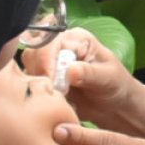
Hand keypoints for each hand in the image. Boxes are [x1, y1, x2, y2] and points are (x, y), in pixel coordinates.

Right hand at [20, 27, 144, 137]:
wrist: (113, 106)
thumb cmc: (115, 85)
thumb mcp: (107, 78)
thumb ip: (89, 73)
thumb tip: (71, 70)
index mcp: (76, 38)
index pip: (50, 41)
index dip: (47, 60)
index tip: (51, 80)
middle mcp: (59, 46)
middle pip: (34, 51)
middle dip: (39, 71)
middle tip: (52, 91)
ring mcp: (50, 63)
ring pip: (28, 66)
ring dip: (36, 81)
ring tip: (54, 96)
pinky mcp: (45, 78)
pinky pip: (30, 81)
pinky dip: (35, 90)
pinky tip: (49, 100)